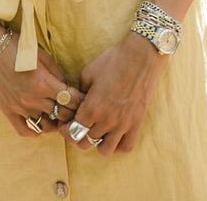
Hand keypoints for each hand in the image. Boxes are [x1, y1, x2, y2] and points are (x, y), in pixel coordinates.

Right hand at [0, 29, 84, 137]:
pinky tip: (41, 120)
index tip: (85, 99)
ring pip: (47, 126)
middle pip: (62, 115)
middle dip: (72, 112)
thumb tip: (68, 88)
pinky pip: (26, 130)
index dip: (81, 101)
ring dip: (56, 121)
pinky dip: (37, 129)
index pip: (72, 100)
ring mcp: (19, 107)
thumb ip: (57, 74)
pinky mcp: (8, 111)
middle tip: (76, 108)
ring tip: (59, 114)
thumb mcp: (43, 56)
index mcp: (43, 83)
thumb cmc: (17, 46)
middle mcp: (32, 99)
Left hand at [60, 32, 165, 154]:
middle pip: (85, 143)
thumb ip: (79, 92)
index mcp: (92, 107)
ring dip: (97, 143)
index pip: (73, 131)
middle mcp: (107, 120)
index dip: (65, 130)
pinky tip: (113, 134)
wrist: (141, 56)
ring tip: (98, 130)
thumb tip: (77, 104)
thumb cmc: (113, 60)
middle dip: (78, 136)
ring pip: (104, 150)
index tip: (66, 124)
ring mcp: (123, 124)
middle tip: (79, 126)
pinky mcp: (136, 123)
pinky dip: (117, 145)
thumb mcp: (88, 72)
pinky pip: (125, 147)